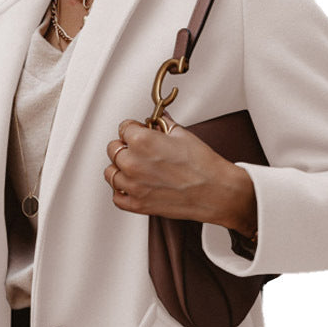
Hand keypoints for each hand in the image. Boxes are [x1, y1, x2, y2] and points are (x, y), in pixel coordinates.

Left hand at [104, 111, 255, 231]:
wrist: (216, 192)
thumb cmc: (203, 166)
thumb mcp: (182, 135)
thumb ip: (163, 126)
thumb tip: (158, 121)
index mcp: (142, 142)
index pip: (123, 128)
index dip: (133, 128)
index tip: (139, 131)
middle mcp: (133, 164)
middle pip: (113, 149)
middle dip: (125, 146)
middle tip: (139, 149)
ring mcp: (133, 186)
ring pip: (111, 173)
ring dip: (120, 168)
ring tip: (134, 167)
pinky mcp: (138, 205)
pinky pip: (117, 197)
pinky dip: (121, 191)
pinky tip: (132, 185)